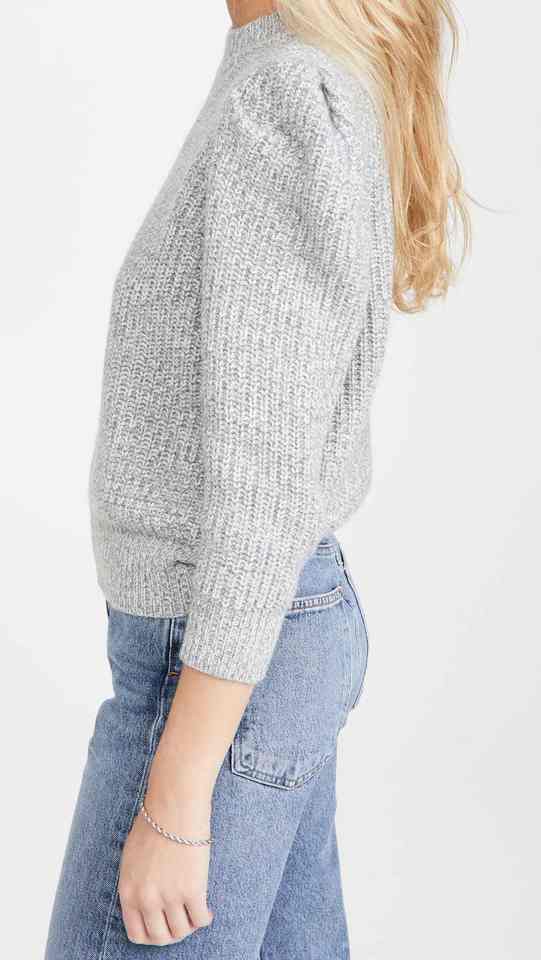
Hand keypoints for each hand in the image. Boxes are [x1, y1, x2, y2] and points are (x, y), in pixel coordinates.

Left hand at [116, 663, 252, 944]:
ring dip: (190, 924)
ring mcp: (168, 897)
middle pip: (160, 937)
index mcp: (128, 890)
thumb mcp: (133, 856)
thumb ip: (137, 882)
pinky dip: (205, 917)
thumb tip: (146, 903)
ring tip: (195, 911)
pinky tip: (207, 908)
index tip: (164, 926)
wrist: (173, 802)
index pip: (137, 933)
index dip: (153, 934)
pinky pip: (200, 919)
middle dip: (173, 933)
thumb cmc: (155, 821)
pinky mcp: (191, 890)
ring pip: (181, 931)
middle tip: (183, 920)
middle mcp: (145, 898)